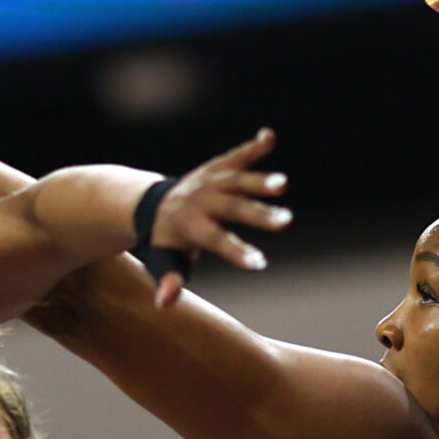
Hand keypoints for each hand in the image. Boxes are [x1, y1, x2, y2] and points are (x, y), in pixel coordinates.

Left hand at [145, 129, 289, 306]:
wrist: (153, 205)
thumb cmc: (167, 242)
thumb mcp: (165, 261)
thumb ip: (168, 279)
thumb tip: (164, 303)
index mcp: (188, 226)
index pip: (214, 239)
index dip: (236, 252)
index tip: (259, 263)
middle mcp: (200, 201)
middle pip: (231, 208)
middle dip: (258, 215)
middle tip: (286, 222)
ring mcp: (210, 181)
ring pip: (236, 181)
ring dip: (259, 181)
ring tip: (283, 185)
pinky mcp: (218, 167)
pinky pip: (237, 155)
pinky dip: (253, 146)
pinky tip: (269, 135)